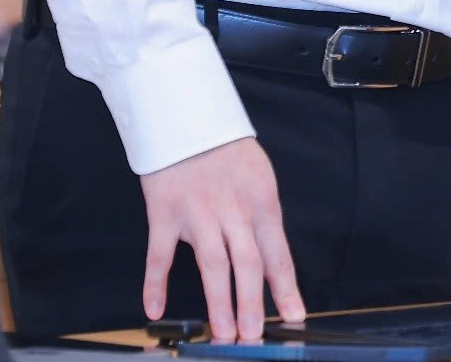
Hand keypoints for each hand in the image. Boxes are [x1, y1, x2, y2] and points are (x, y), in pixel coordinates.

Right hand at [140, 137, 304, 340]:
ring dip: (220, 302)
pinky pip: (160, 254)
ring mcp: (197, 212)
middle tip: (253, 336)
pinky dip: (156, 283)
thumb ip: (261, 218)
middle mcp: (231, 210)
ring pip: (211, 264)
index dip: (286, 287)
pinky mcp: (165, 211)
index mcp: (260, 201)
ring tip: (225, 333)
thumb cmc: (225, 147)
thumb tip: (270, 262)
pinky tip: (155, 309)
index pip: (277, 252)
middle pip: (247, 263)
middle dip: (252, 304)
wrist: (186, 114)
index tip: (294, 315)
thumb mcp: (258, 177)